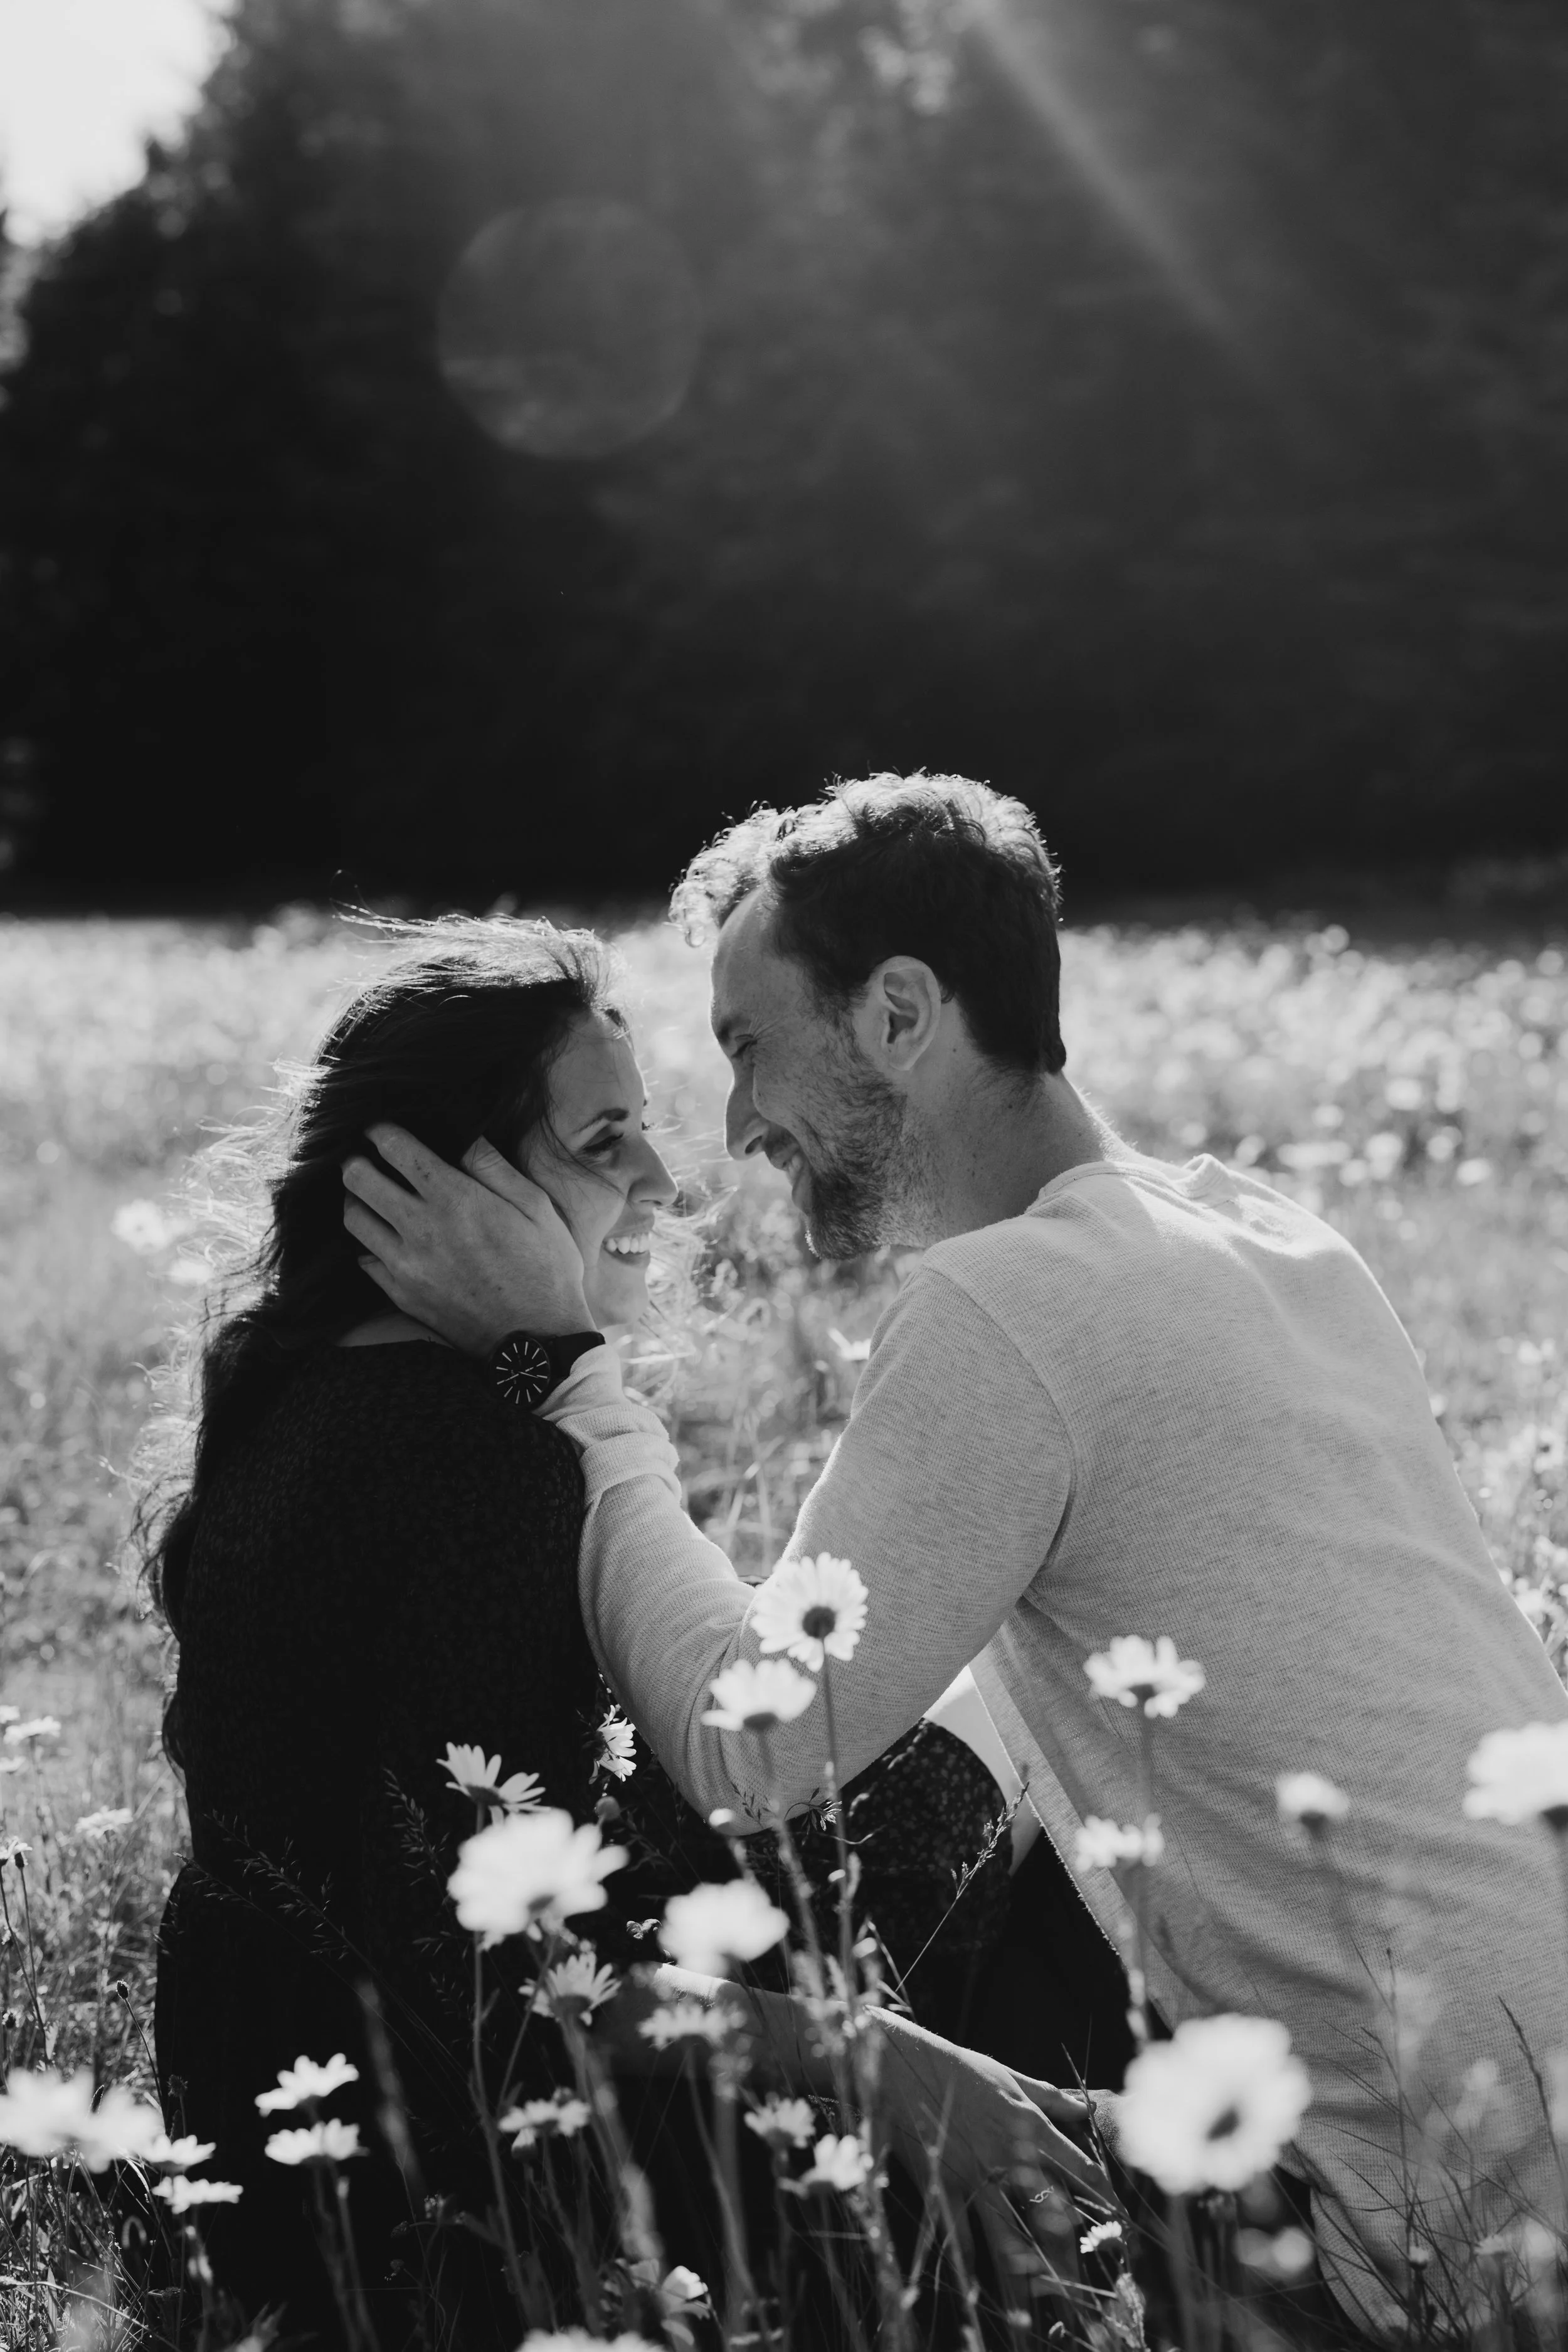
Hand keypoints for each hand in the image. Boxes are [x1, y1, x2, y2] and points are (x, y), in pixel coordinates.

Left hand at [342, 1123, 591, 1356]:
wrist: (539, 1339)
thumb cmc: (546, 1269)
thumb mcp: (536, 1207)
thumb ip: (495, 1168)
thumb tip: (466, 1138)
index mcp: (455, 1199)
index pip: (397, 1151)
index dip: (381, 1132)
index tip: (380, 1129)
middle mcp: (421, 1229)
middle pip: (359, 1181)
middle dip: (357, 1162)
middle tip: (366, 1159)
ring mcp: (406, 1265)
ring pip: (354, 1220)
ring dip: (357, 1201)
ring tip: (370, 1197)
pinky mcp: (402, 1296)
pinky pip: (365, 1261)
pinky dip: (369, 1245)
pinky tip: (386, 1240)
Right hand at [871, 2013, 1114, 2298]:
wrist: (904, 2067)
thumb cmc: (958, 2068)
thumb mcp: (1007, 2075)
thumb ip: (1048, 2097)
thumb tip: (1085, 2107)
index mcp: (1027, 2125)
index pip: (1076, 2164)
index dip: (1101, 2191)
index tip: (1120, 2212)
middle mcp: (1006, 2156)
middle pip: (1047, 2207)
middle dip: (1069, 2239)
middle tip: (1086, 2262)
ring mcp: (973, 2176)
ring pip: (1006, 2231)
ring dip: (1025, 2262)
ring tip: (1041, 2287)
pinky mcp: (943, 2187)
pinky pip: (959, 2233)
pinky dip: (968, 2261)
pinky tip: (979, 2286)